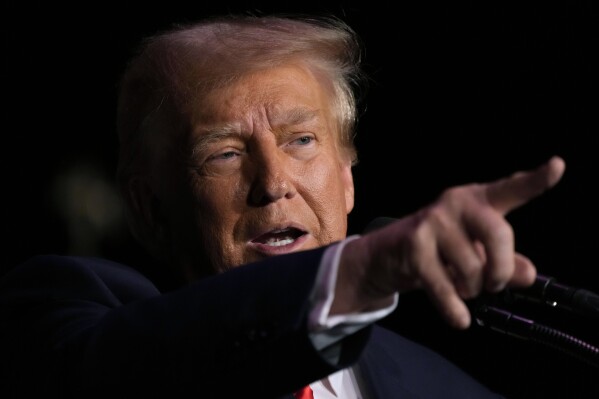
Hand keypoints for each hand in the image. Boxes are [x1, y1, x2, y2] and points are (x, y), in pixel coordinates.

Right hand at [335, 156, 565, 328]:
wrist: (385, 254)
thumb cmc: (438, 250)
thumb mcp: (475, 254)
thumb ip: (505, 262)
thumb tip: (528, 274)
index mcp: (477, 200)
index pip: (510, 189)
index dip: (537, 180)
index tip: (558, 166)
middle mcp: (455, 203)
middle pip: (498, 235)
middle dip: (501, 270)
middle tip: (493, 284)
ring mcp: (433, 222)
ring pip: (473, 269)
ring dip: (471, 290)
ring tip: (461, 288)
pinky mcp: (414, 245)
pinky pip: (446, 288)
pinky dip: (455, 309)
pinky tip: (459, 319)